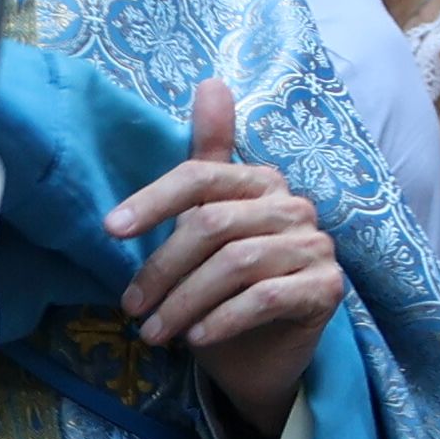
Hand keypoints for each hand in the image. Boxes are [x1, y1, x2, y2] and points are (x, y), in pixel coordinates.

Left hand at [105, 82, 344, 438]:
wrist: (261, 358)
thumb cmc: (222, 287)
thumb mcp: (204, 227)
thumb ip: (204, 160)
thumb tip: (212, 81)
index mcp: (262, 182)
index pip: (202, 177)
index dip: (154, 200)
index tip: (111, 230)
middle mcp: (295, 207)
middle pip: (214, 225)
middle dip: (163, 268)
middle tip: (132, 307)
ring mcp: (316, 248)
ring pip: (236, 264)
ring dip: (185, 302)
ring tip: (154, 332)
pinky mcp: (327, 289)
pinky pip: (265, 298)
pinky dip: (223, 319)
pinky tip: (196, 338)